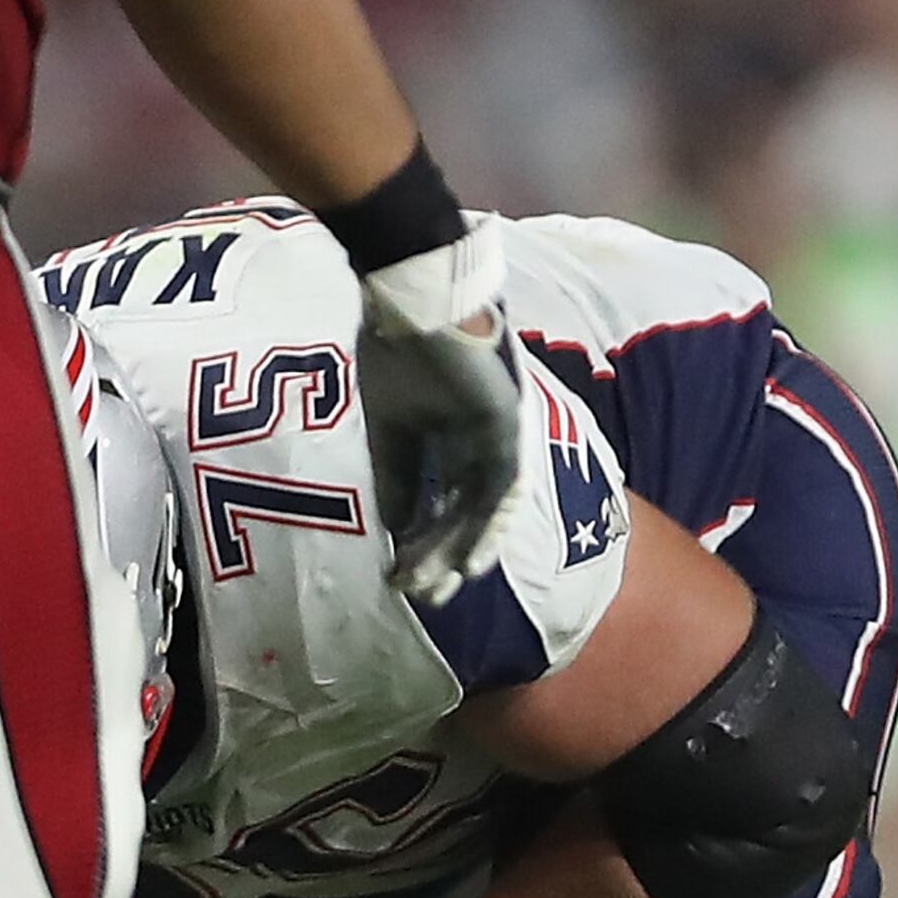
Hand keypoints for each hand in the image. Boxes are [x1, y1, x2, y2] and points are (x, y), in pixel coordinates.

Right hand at [353, 220, 528, 605]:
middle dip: (442, 558)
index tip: (398, 579)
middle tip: (426, 598)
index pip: (439, 503)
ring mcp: (496, 435)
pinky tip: (473, 560)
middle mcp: (478, 443)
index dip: (421, 543)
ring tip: (445, 588)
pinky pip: (502, 487)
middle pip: (463, 513)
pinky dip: (487, 525)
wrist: (412, 300)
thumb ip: (400, 478)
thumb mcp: (390, 429)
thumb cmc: (396, 349)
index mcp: (450, 438)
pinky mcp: (507, 427)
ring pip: (482, 508)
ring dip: (463, 550)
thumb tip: (397, 531)